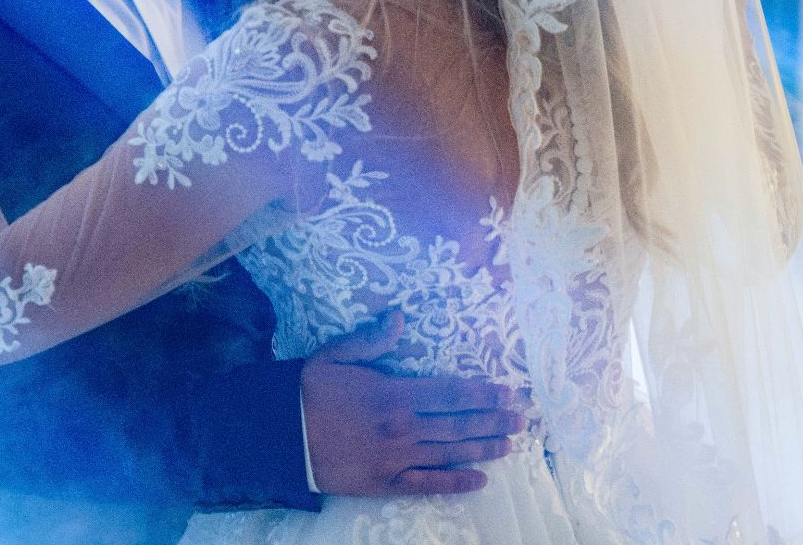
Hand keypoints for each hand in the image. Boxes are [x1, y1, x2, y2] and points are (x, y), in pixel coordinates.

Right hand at [300, 313, 524, 495]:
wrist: (280, 435)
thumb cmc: (309, 391)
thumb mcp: (337, 355)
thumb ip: (372, 339)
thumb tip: (400, 317)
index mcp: (394, 393)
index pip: (451, 393)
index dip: (483, 393)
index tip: (508, 393)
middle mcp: (402, 428)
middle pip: (459, 424)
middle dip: (493, 420)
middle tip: (522, 419)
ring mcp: (396, 458)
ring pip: (450, 453)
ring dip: (484, 448)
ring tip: (510, 445)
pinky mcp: (384, 483)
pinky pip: (427, 486)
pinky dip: (455, 483)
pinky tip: (479, 480)